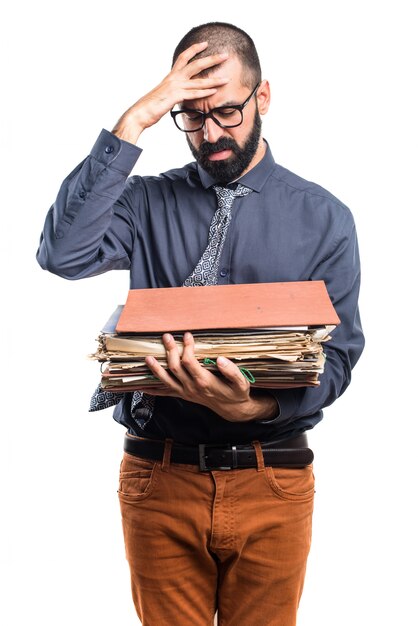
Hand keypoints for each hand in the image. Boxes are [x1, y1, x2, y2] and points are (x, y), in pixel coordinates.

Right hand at [112, 42, 229, 143]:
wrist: (139, 113)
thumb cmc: (150, 107)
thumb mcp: (163, 96)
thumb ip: (173, 93)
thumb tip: (178, 95)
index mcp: (170, 76)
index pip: (184, 58)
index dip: (194, 49)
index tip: (205, 44)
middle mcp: (173, 78)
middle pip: (196, 64)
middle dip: (211, 59)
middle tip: (225, 55)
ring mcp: (175, 87)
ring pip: (198, 81)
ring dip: (214, 80)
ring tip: (226, 79)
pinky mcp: (175, 97)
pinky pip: (193, 94)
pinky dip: (204, 93)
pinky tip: (214, 91)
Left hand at [143, 332, 277, 421]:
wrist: (233, 409)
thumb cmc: (237, 393)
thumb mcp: (241, 382)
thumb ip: (232, 371)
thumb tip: (221, 359)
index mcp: (204, 382)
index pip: (189, 362)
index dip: (187, 348)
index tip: (188, 336)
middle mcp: (192, 388)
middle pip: (175, 367)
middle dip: (169, 351)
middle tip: (167, 336)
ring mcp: (186, 392)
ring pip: (166, 380)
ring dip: (156, 369)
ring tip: (148, 358)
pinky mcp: (184, 395)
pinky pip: (165, 393)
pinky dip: (153, 390)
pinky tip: (143, 386)